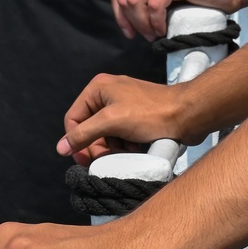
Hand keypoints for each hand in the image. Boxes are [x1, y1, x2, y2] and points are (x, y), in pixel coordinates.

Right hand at [57, 73, 204, 164]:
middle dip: (98, 146)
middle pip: (89, 129)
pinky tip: (136, 148)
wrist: (187, 115)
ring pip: (105, 135)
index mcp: (98, 88)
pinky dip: (124, 146)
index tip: (84, 160)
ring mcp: (122, 105)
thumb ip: (84, 134)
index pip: (73, 119)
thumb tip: (60, 148)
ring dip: (112, 148)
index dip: (76, 141)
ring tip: (128, 151)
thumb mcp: (112, 122)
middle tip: (107, 159)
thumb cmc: (152, 113)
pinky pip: (120, 136)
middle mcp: (108, 94)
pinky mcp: (135, 117)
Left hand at [110, 0, 242, 39]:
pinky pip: (154, 5)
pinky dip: (156, 22)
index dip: (120, 16)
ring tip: (156, 33)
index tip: (131, 33)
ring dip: (143, 24)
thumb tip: (128, 18)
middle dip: (132, 22)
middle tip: (148, 36)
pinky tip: (164, 29)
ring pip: (135, 2)